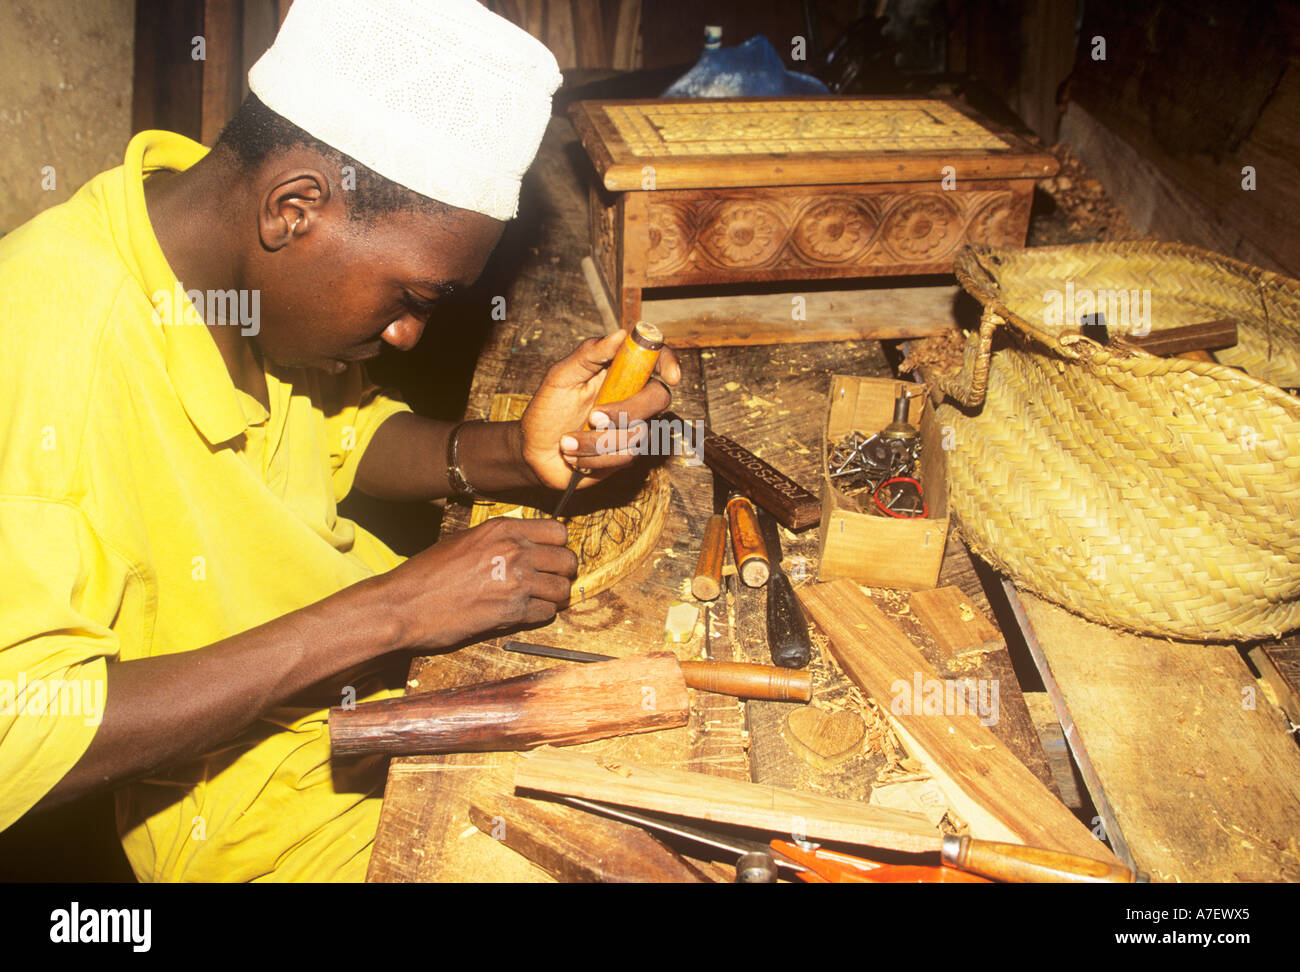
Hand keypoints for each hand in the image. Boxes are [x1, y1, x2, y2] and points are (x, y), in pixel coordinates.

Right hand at [384, 518, 577, 648]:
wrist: (404, 605)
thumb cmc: (427, 574)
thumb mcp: (464, 541)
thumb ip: (498, 540)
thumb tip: (524, 546)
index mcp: (503, 529)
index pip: (558, 532)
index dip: (558, 547)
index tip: (550, 557)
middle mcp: (514, 551)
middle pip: (567, 560)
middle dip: (561, 573)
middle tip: (549, 581)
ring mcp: (516, 581)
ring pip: (562, 589)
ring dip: (553, 597)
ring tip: (538, 599)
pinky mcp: (512, 612)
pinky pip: (546, 613)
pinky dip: (539, 615)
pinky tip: (523, 613)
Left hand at [519, 331, 680, 490]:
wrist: (535, 452)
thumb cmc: (547, 410)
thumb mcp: (561, 377)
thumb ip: (589, 354)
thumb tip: (621, 334)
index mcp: (619, 372)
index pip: (655, 359)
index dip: (668, 362)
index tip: (670, 375)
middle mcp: (632, 397)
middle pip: (658, 398)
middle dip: (627, 411)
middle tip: (593, 417)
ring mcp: (632, 427)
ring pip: (637, 434)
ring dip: (595, 441)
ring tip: (566, 442)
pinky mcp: (626, 455)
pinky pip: (624, 457)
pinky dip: (593, 458)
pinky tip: (575, 456)